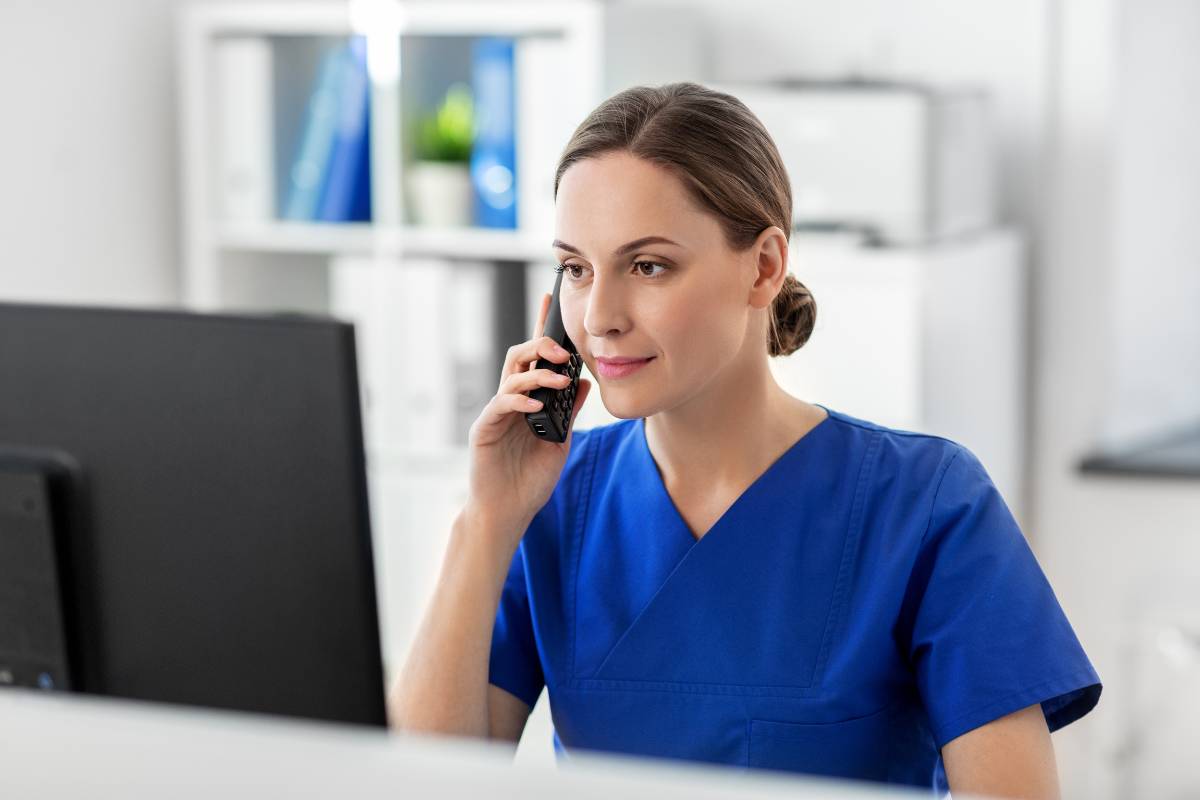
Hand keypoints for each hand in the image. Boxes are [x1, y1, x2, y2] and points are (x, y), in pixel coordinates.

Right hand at [463, 291, 590, 540]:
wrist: (508, 512)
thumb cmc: (531, 479)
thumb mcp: (560, 441)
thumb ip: (570, 412)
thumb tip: (586, 382)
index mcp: (528, 401)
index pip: (534, 358)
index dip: (541, 328)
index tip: (550, 298)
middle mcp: (509, 401)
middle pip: (519, 357)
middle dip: (540, 346)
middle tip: (564, 352)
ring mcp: (496, 414)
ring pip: (510, 376)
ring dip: (537, 373)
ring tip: (559, 380)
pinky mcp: (484, 430)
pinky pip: (500, 405)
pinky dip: (520, 401)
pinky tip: (538, 406)